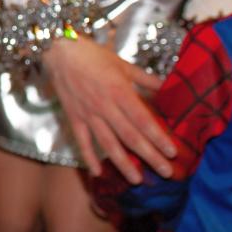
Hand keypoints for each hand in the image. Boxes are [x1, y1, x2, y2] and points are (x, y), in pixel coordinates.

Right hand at [44, 39, 174, 182]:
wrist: (59, 51)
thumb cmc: (92, 55)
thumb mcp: (122, 64)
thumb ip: (145, 79)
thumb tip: (167, 87)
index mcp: (120, 91)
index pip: (143, 120)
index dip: (158, 137)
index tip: (172, 152)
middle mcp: (105, 106)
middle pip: (130, 136)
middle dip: (149, 156)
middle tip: (165, 172)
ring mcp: (88, 114)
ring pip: (108, 143)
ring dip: (123, 163)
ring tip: (136, 180)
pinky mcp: (74, 118)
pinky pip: (82, 141)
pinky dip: (89, 157)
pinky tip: (98, 172)